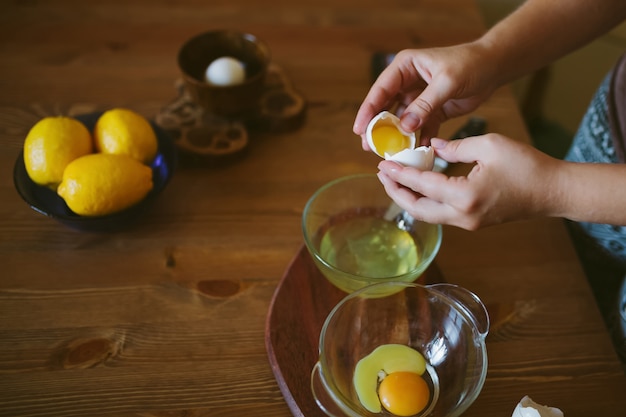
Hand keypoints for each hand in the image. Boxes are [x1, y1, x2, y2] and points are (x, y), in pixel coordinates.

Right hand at [353, 44, 495, 145]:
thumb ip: (425, 105)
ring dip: (396, 137)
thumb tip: (404, 126)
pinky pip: (420, 128)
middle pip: (385, 107)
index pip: (381, 90)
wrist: (494, 67)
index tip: (359, 129)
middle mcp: (408, 81)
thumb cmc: (471, 64)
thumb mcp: (447, 82)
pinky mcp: (431, 110)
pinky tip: (415, 152)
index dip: (368, 110)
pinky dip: (417, 139)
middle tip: (369, 147)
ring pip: (401, 120)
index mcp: (406, 67)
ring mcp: (418, 97)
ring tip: (388, 153)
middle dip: (377, 128)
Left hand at [376, 135, 561, 229]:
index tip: (383, 164)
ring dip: (410, 197)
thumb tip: (433, 146)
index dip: (400, 174)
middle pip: (417, 209)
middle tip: (383, 174)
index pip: (422, 185)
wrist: (553, 191)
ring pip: (427, 214)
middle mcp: (462, 215)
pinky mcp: (473, 222)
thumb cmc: (526, 165)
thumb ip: (456, 146)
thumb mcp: (489, 145)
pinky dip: (426, 200)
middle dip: (397, 191)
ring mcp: (468, 223)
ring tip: (396, 180)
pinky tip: (421, 185)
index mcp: (464, 196)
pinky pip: (441, 213)